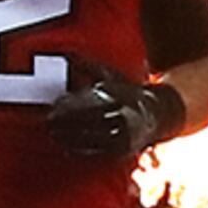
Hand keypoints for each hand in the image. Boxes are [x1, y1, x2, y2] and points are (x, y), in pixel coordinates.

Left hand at [44, 62, 175, 162]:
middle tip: (48, 120)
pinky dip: (82, 151)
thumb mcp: (111, 75)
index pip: (92, 98)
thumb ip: (88, 67)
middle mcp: (125, 112)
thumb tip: (67, 55)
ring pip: (95, 136)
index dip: (72, 103)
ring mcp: (126, 132)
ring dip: (71, 137)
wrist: (159, 114)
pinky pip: (101, 152)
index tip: (54, 104)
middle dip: (68, 121)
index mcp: (121, 93)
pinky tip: (67, 149)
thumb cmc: (127, 91)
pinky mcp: (125, 149)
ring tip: (53, 134)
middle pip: (91, 118)